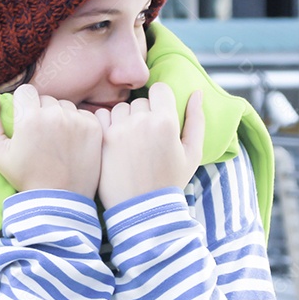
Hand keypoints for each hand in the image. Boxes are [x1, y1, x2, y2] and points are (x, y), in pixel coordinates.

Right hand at [0, 83, 102, 199]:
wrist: (58, 200)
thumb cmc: (24, 176)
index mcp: (30, 118)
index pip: (25, 91)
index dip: (22, 107)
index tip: (24, 126)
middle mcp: (55, 115)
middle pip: (45, 98)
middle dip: (40, 112)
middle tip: (40, 138)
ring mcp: (77, 120)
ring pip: (64, 105)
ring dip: (59, 117)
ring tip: (55, 141)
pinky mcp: (94, 127)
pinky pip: (81, 113)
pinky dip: (76, 124)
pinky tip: (70, 143)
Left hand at [95, 83, 203, 209]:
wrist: (142, 210)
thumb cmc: (170, 182)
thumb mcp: (193, 153)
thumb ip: (196, 120)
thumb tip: (197, 92)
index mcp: (166, 122)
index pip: (160, 89)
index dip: (162, 100)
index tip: (160, 114)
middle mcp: (141, 121)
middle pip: (141, 101)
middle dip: (145, 113)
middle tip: (147, 137)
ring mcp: (119, 129)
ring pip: (121, 108)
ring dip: (126, 119)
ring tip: (131, 141)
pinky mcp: (102, 139)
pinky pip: (101, 116)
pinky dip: (107, 124)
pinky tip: (115, 140)